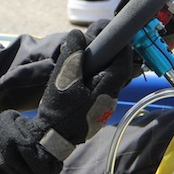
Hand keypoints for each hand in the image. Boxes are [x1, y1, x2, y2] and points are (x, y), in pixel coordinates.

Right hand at [0, 29, 132, 173]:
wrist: (50, 139)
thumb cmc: (58, 110)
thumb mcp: (63, 78)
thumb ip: (72, 55)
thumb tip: (77, 34)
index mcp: (107, 92)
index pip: (123, 65)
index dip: (122, 48)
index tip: (116, 35)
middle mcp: (110, 101)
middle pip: (117, 73)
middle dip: (111, 57)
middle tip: (99, 44)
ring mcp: (103, 109)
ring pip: (109, 82)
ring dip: (102, 68)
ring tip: (89, 58)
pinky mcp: (95, 114)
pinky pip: (100, 91)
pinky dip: (95, 80)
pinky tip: (82, 77)